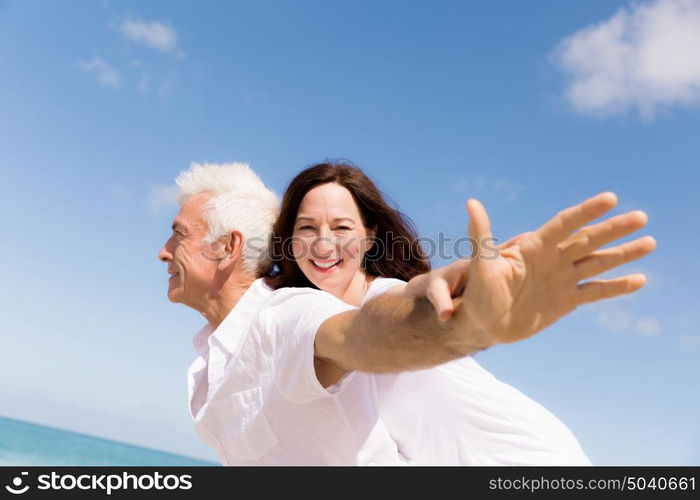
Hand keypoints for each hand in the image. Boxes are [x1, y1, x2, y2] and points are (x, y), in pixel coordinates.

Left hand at [450, 192, 655, 343]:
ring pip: (598, 262)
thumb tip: (472, 203)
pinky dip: (616, 287)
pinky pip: (595, 292)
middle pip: (589, 240)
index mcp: (535, 247)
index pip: (565, 223)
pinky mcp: (566, 301)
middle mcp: (553, 259)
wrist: (483, 323)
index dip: (587, 211)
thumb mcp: (480, 263)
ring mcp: (562, 279)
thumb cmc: (478, 291)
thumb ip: (481, 234)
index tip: (611, 198)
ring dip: (623, 254)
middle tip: (642, 217)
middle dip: (614, 229)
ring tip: (650, 242)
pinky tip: (638, 280)